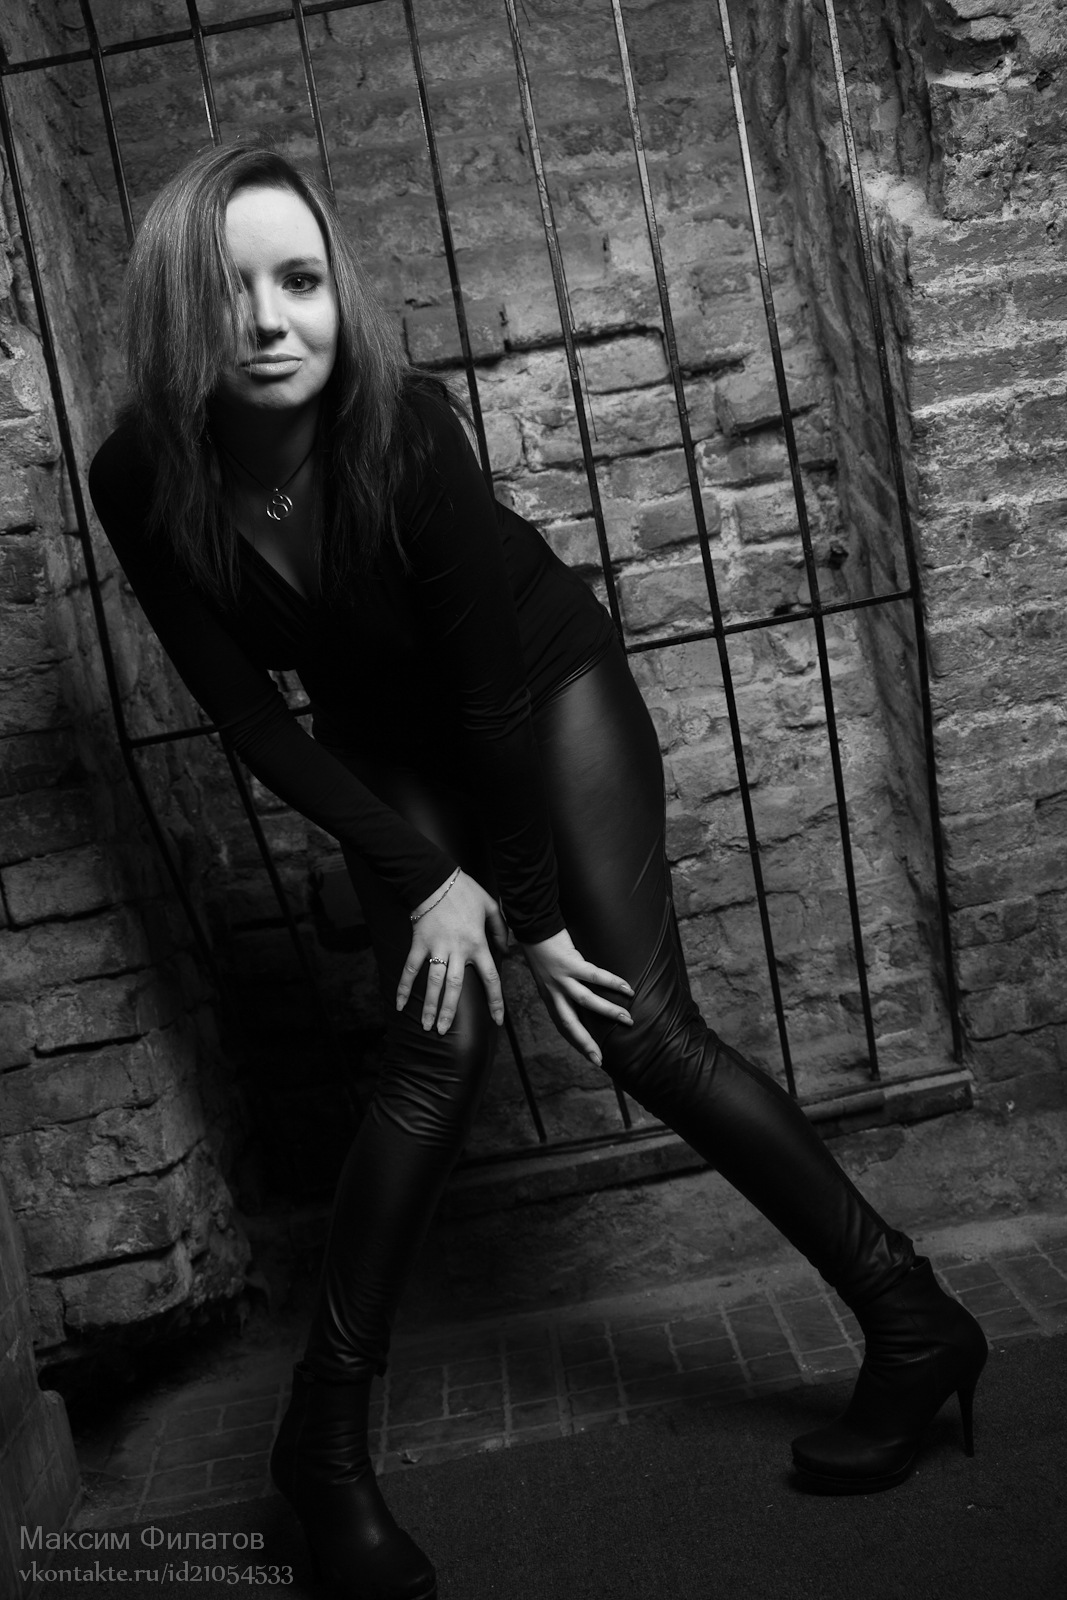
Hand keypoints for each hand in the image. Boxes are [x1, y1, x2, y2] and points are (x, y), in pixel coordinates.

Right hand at [397, 870, 507, 1032]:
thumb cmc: (465, 892)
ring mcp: (436, 948)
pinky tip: (399, 1005)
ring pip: (432, 983)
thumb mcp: (491, 907)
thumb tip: (506, 951)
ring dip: (428, 1006)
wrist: (436, 879)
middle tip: (443, 1033)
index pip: (490, 978)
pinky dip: (403, 987)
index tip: (497, 1021)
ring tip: (426, 1027)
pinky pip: (410, 968)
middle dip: (449, 1011)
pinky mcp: (419, 943)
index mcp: (477, 944)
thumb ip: (500, 930)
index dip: (495, 1001)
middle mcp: (457, 951)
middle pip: (454, 987)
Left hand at [522, 928, 633, 1066]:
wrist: (534, 925)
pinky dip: (612, 983)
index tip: (591, 1056)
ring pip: (587, 1001)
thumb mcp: (547, 974)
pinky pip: (595, 976)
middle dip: (584, 1042)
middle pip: (569, 1023)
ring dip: (608, 1012)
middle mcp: (553, 991)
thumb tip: (580, 996)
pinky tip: (627, 988)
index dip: (576, 1041)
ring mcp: (561, 978)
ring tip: (628, 1019)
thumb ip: (560, 987)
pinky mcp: (570, 963)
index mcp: (548, 996)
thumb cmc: (543, 948)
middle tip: (600, 1059)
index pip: (562, 1025)